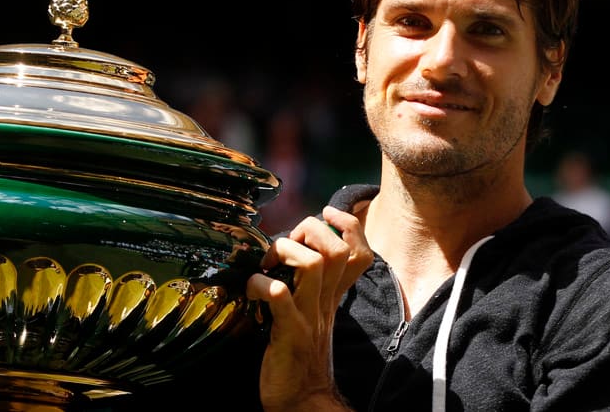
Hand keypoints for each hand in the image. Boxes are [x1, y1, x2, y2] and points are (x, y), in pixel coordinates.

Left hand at [246, 205, 372, 411]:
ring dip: (285, 252)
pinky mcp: (290, 332)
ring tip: (267, 264)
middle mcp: (326, 302)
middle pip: (337, 249)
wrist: (302, 399)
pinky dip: (261, 284)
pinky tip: (251, 288)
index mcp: (332, 295)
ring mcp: (310, 316)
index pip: (359, 251)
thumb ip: (310, 285)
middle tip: (287, 241)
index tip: (325, 215)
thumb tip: (293, 251)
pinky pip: (279, 297)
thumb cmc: (299, 353)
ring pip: (313, 265)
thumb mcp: (313, 313)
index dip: (347, 225)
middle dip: (310, 230)